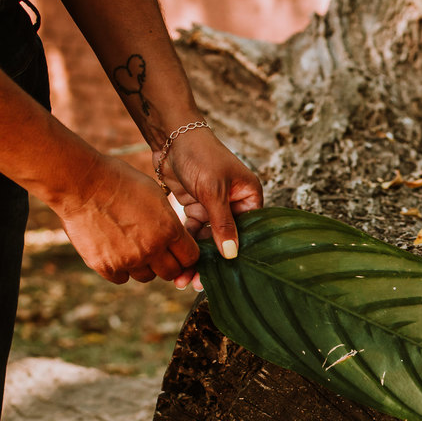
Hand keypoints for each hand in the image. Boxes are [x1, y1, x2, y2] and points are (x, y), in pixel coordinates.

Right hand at [55, 154, 199, 286]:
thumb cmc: (119, 181)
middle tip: (155, 252)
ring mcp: (128, 259)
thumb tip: (176, 239)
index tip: (177, 251)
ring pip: (146, 277)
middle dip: (167, 264)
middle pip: (171, 272)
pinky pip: (121, 278)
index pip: (190, 257)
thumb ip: (169, 222)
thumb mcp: (156, 196)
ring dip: (143, 266)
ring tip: (131, 247)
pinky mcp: (105, 265)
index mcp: (169, 230)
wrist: (80, 182)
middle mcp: (152, 248)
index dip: (185, 255)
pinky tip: (114, 252)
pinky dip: (120, 269)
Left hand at [160, 126, 262, 276]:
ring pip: (209, 240)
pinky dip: (187, 244)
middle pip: (228, 240)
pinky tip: (179, 260)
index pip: (248, 233)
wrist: (171, 136)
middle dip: (212, 263)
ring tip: (182, 279)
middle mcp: (236, 205)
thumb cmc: (200, 155)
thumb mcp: (213, 190)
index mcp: (249, 198)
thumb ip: (222, 224)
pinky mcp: (197, 207)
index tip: (223, 277)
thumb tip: (232, 255)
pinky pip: (195, 232)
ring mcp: (216, 207)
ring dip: (197, 257)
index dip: (236, 255)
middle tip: (197, 284)